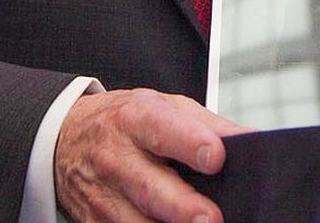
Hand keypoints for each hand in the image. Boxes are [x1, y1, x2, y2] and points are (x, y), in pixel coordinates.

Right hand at [55, 88, 251, 222]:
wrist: (67, 137)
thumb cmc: (126, 122)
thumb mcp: (165, 107)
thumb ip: (209, 125)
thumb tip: (252, 142)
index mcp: (136, 118)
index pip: (164, 129)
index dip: (190, 143)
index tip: (216, 157)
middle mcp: (116, 157)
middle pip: (149, 186)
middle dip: (181, 206)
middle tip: (211, 218)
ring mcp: (103, 195)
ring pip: (135, 222)